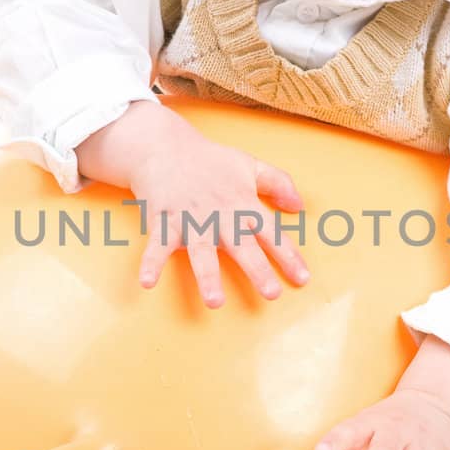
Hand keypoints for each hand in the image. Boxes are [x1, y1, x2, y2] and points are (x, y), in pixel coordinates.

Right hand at [128, 116, 309, 306]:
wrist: (165, 147)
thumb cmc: (210, 161)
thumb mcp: (250, 165)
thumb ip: (278, 183)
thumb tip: (299, 206)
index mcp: (243, 204)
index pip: (271, 233)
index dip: (288, 256)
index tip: (303, 278)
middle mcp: (220, 215)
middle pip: (242, 246)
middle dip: (257, 270)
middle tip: (271, 294)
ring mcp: (190, 220)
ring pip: (201, 252)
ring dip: (208, 276)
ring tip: (215, 302)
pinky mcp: (163, 222)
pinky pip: (156, 246)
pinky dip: (150, 263)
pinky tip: (147, 283)